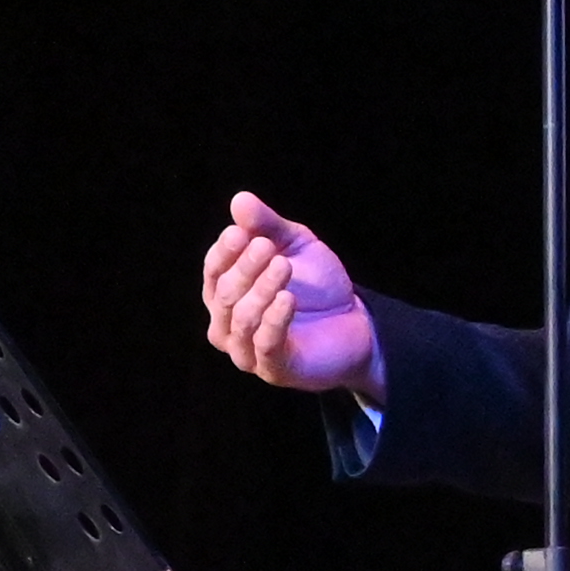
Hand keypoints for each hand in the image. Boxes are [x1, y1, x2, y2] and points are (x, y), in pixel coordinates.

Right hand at [200, 192, 382, 397]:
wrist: (356, 322)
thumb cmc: (317, 284)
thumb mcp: (296, 245)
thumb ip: (267, 226)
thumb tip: (239, 200)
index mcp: (225, 291)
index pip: (213, 269)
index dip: (225, 251)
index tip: (243, 233)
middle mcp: (227, 324)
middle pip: (223, 293)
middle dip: (246, 268)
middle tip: (270, 249)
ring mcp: (247, 351)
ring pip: (240, 319)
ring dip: (261, 289)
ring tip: (284, 267)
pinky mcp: (274, 370)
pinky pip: (264, 345)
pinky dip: (274, 320)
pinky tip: (288, 298)